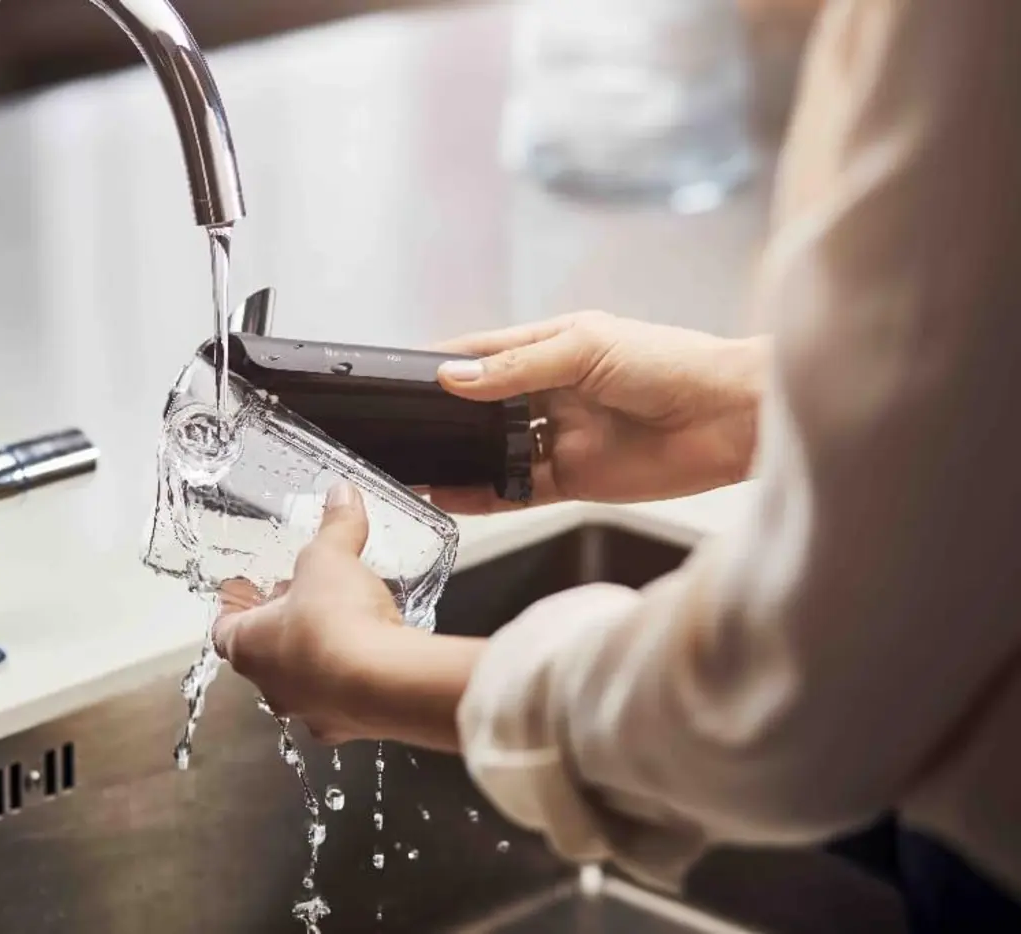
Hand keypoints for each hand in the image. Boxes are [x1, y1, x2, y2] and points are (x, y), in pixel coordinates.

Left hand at [213, 481, 483, 749]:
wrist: (386, 682)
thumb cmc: (335, 621)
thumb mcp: (331, 556)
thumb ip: (335, 527)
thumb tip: (341, 495)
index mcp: (248, 646)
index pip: (224, 629)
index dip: (234, 606)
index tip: (243, 590)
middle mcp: (272, 687)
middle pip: (265, 656)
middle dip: (281, 628)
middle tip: (298, 600)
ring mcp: (311, 712)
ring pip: (304, 682)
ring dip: (317, 657)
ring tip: (341, 625)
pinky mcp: (350, 726)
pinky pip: (345, 700)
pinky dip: (353, 679)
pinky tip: (372, 656)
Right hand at [433, 311, 767, 512]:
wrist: (733, 419)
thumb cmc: (674, 364)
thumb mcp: (586, 349)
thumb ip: (517, 369)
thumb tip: (453, 379)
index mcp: (554, 348)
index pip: (484, 353)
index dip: (443, 363)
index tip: (400, 375)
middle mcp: (553, 392)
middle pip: (484, 407)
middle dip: (445, 417)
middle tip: (399, 429)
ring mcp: (563, 437)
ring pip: (495, 452)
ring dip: (459, 459)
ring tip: (413, 468)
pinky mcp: (577, 479)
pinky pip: (518, 490)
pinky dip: (483, 496)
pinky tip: (450, 496)